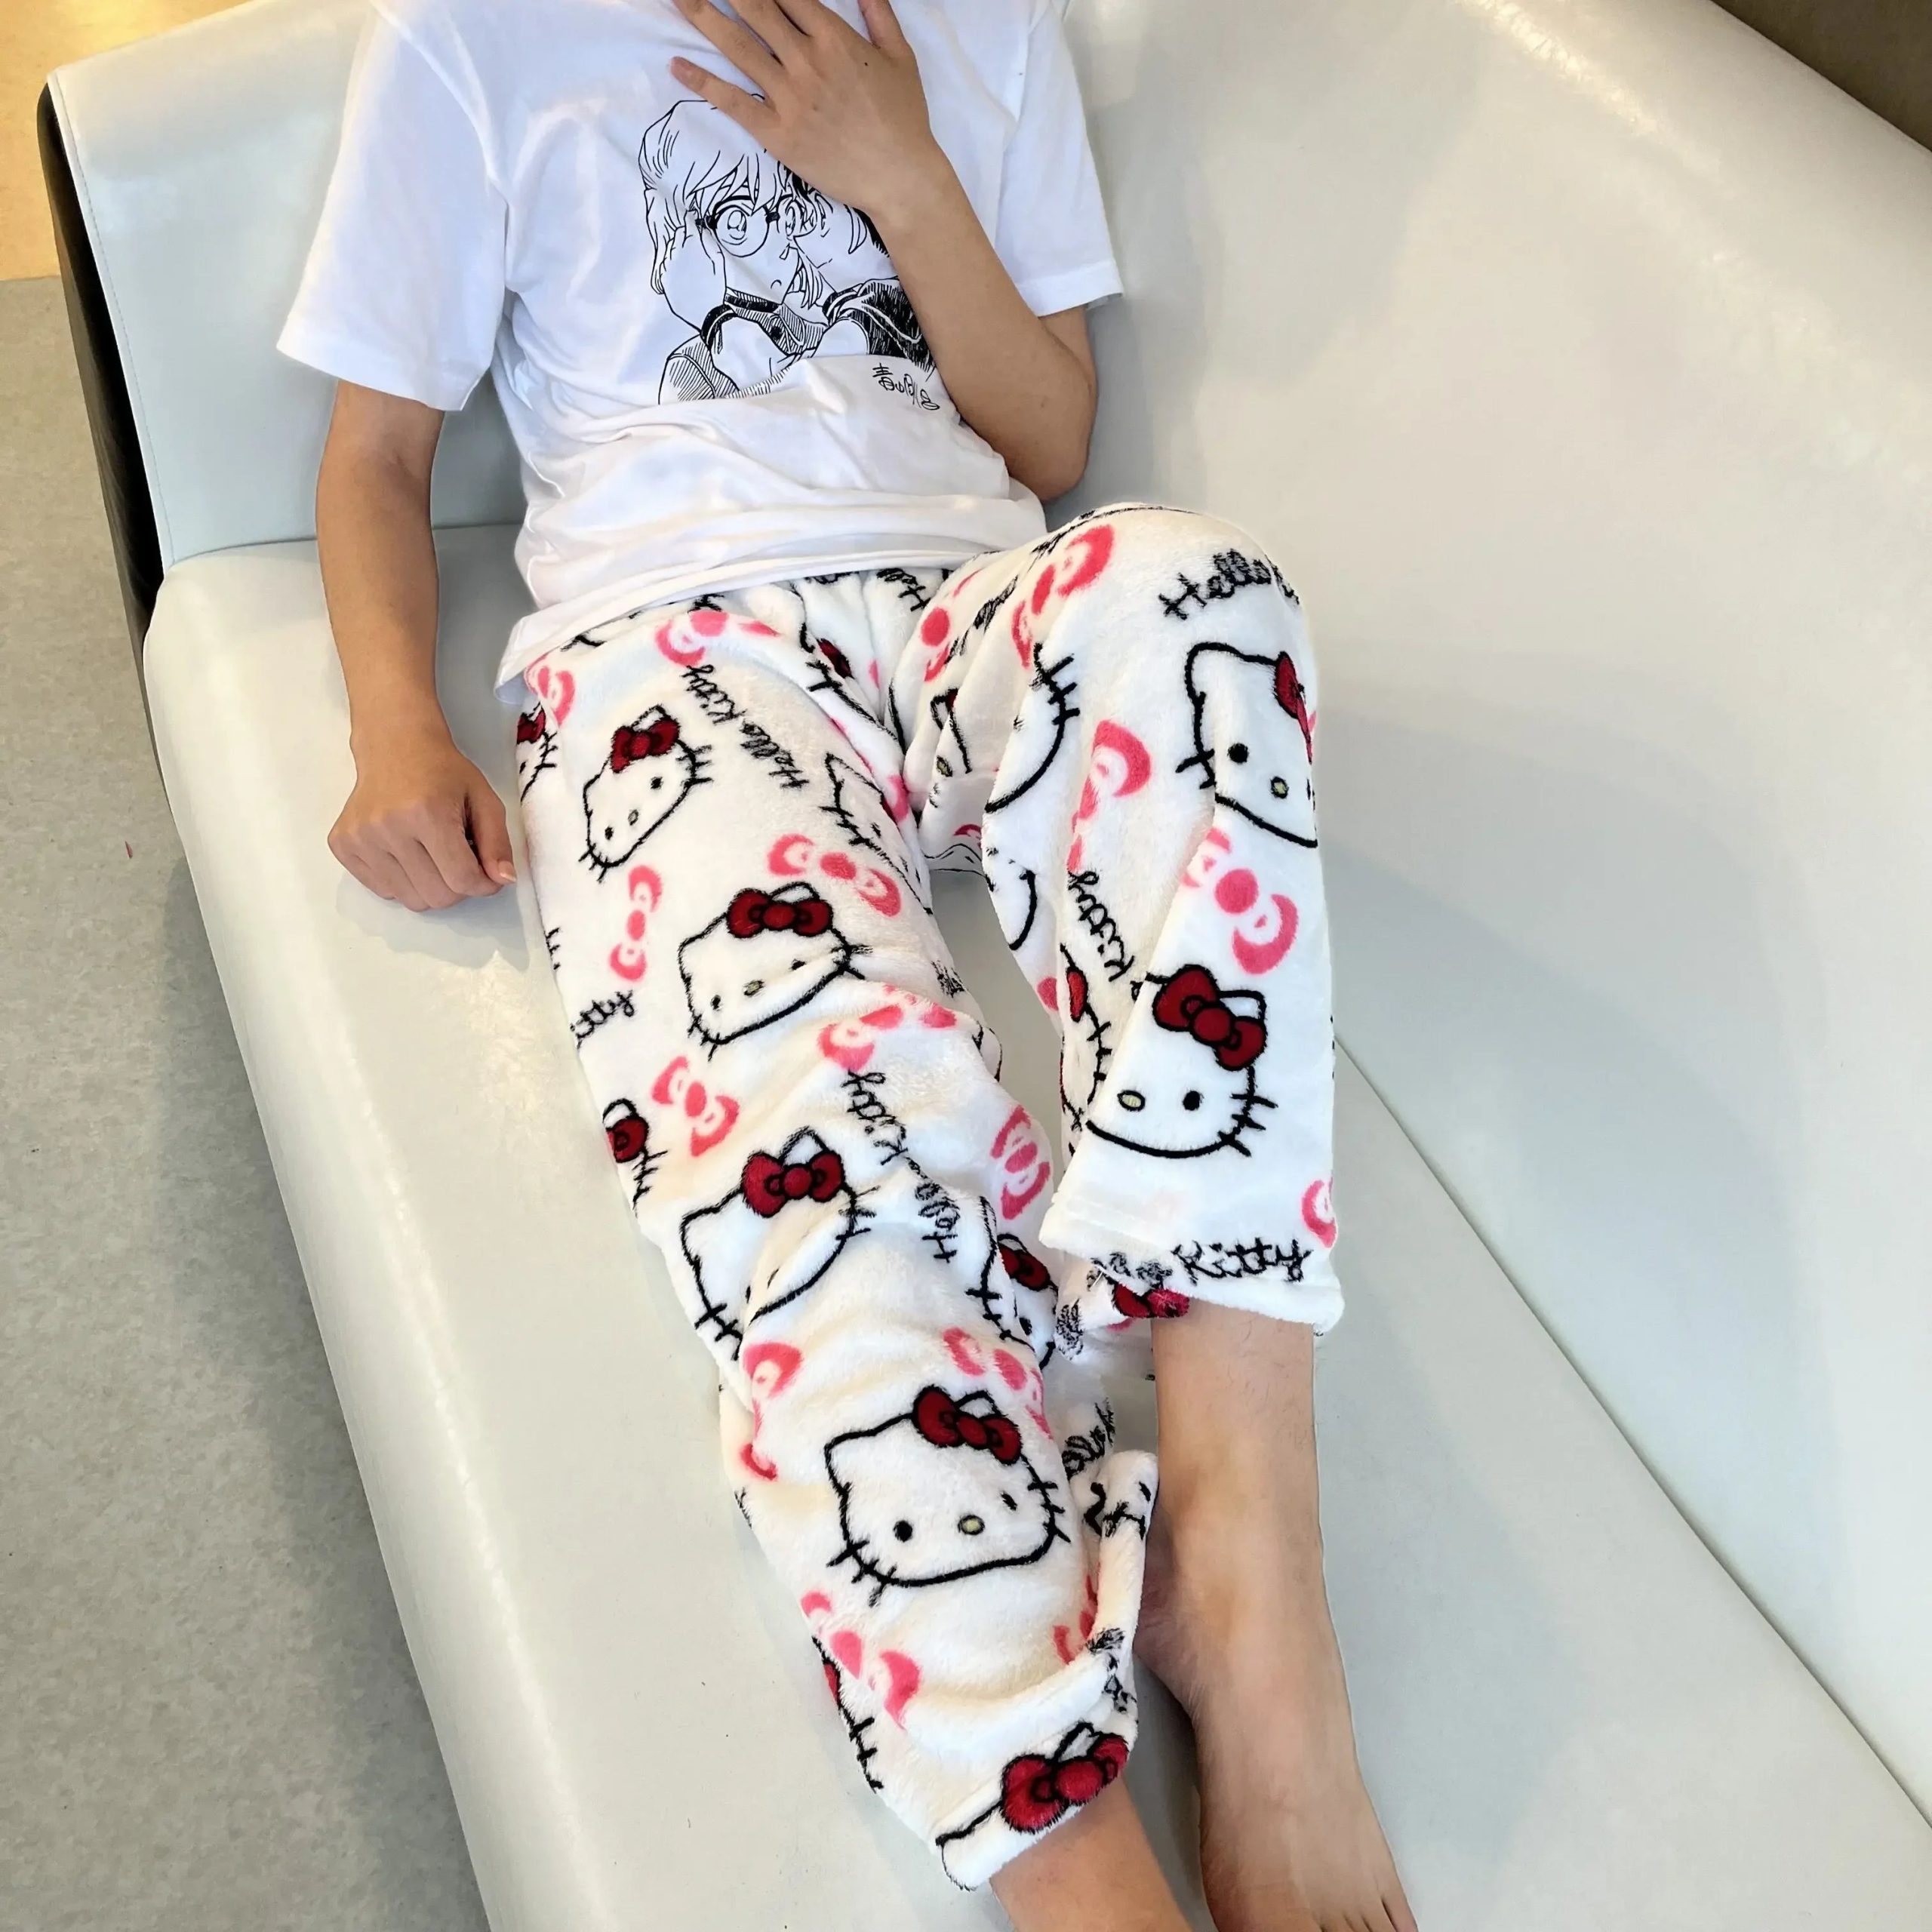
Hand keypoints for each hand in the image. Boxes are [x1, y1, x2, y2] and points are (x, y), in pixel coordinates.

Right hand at [331, 716, 515, 910]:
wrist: (394, 746)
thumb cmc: (443, 772)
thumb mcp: (484, 799)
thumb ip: (497, 842)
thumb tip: (503, 880)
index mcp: (427, 813)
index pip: (462, 879)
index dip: (483, 885)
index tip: (487, 875)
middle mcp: (388, 827)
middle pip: (436, 896)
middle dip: (457, 887)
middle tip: (459, 861)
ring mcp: (360, 838)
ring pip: (411, 900)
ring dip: (430, 887)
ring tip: (432, 855)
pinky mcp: (342, 845)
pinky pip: (383, 891)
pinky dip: (403, 882)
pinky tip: (406, 852)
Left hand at [659, 204, 727, 327]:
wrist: (705, 315)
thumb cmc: (716, 290)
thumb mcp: (719, 264)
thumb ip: (710, 244)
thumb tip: (703, 229)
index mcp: (692, 246)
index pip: (687, 224)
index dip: (688, 220)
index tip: (689, 218)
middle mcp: (677, 252)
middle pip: (676, 235)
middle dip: (682, 234)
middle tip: (687, 237)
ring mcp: (668, 265)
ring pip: (669, 249)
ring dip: (675, 248)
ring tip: (685, 256)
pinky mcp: (663, 277)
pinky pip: (664, 264)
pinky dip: (670, 263)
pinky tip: (679, 269)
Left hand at [669, 0, 950, 228]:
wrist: (900, 178)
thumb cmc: (904, 119)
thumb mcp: (900, 58)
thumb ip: (879, 14)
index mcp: (835, 39)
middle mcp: (806, 62)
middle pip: (755, 10)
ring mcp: (789, 98)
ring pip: (738, 48)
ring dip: (704, 18)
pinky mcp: (777, 134)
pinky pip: (733, 103)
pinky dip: (702, 84)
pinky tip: (677, 66)